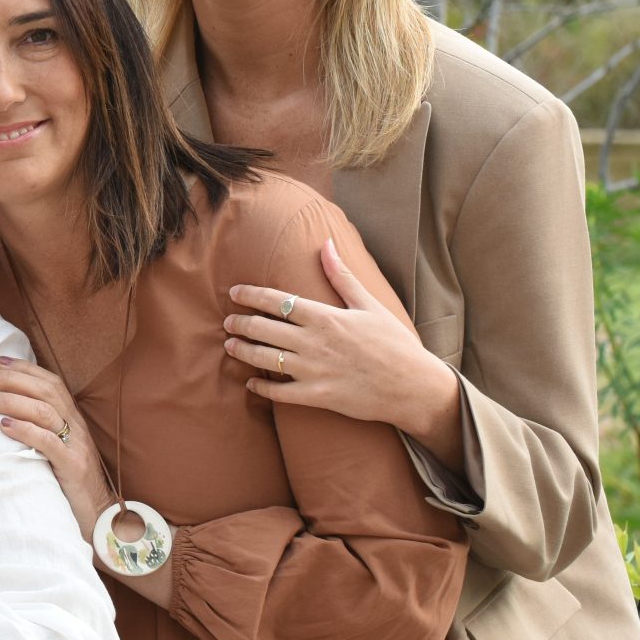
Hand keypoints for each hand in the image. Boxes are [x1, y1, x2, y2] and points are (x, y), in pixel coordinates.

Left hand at [0, 356, 108, 528]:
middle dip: (10, 379)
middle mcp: (76, 428)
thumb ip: (40, 431)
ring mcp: (76, 446)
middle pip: (45, 391)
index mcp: (73, 420)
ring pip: (44, 411)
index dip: (25, 369)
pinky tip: (4, 426)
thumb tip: (5, 415)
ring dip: (10, 401)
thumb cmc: (70, 484)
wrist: (99, 517)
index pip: (51, 383)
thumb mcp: (56, 451)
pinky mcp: (73, 467)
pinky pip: (48, 442)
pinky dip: (24, 430)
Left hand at [225, 237, 462, 456]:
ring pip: (265, 359)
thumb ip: (342, 276)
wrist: (413, 386)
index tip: (235, 292)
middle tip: (227, 322)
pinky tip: (251, 383)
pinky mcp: (317, 395)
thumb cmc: (394, 343)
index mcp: (326, 317)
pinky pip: (279, 393)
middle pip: (264, 328)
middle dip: (240, 324)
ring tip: (230, 346)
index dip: (251, 295)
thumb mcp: (370, 305)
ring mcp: (313, 370)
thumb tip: (326, 244)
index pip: (277, 301)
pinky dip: (261, 388)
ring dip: (243, 351)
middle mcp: (314, 342)